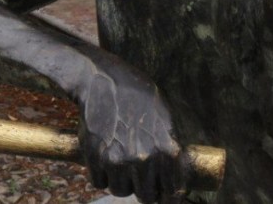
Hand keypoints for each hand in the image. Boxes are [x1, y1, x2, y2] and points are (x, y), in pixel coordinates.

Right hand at [78, 68, 186, 202]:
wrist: (105, 81)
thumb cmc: (139, 96)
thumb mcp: (165, 117)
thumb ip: (170, 145)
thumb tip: (177, 172)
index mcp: (166, 148)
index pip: (173, 190)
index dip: (170, 196)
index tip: (166, 197)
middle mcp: (144, 158)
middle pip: (146, 196)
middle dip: (145, 192)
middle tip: (142, 183)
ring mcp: (118, 160)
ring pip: (120, 191)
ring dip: (122, 183)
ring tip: (122, 165)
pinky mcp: (95, 159)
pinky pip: (99, 182)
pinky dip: (102, 175)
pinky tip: (105, 158)